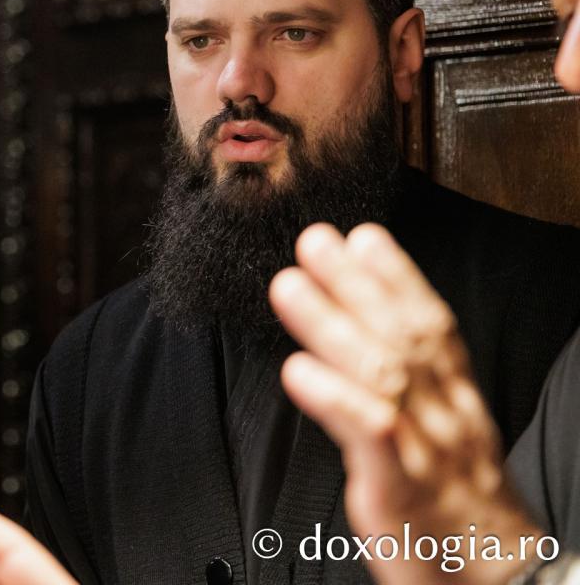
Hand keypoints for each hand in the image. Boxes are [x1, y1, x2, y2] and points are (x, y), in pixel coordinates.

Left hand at [270, 223, 541, 584]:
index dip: (399, 277)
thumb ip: (412, 385)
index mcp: (456, 402)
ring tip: (288, 286)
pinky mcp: (400, 494)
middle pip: (402, 338)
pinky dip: (334, 399)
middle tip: (313, 240)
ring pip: (381, 377)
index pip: (432, 326)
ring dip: (330, 325)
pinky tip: (297, 371)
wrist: (496, 583)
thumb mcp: (444, 436)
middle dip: (355, 284)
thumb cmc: (457, 508)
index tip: (362, 236)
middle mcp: (447, 417)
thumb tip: (368, 329)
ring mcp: (426, 452)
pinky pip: (369, 439)